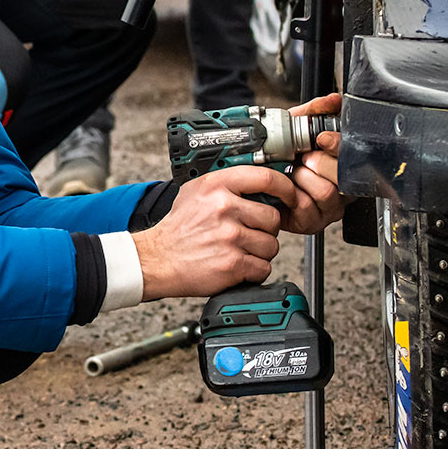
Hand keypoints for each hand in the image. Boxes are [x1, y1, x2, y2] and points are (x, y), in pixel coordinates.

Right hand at [132, 165, 294, 299]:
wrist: (158, 259)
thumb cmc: (178, 228)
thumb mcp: (195, 193)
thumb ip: (226, 184)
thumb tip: (261, 181)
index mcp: (215, 186)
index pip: (265, 178)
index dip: (285, 187)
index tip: (289, 195)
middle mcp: (223, 208)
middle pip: (273, 218)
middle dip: (265, 229)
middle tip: (248, 233)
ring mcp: (229, 236)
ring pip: (271, 245)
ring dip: (260, 252)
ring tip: (238, 250)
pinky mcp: (232, 263)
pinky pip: (263, 267)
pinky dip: (254, 270)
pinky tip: (236, 265)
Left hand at [282, 93, 345, 234]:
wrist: (255, 178)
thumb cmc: (280, 155)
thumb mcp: (294, 128)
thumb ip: (314, 112)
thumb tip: (334, 100)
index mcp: (342, 164)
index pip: (354, 155)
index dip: (339, 146)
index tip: (322, 138)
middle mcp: (340, 188)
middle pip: (344, 177)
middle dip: (321, 164)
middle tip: (303, 158)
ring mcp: (327, 208)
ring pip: (328, 193)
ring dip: (305, 179)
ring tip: (293, 172)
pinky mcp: (310, 222)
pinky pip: (308, 210)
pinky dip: (293, 196)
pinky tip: (286, 188)